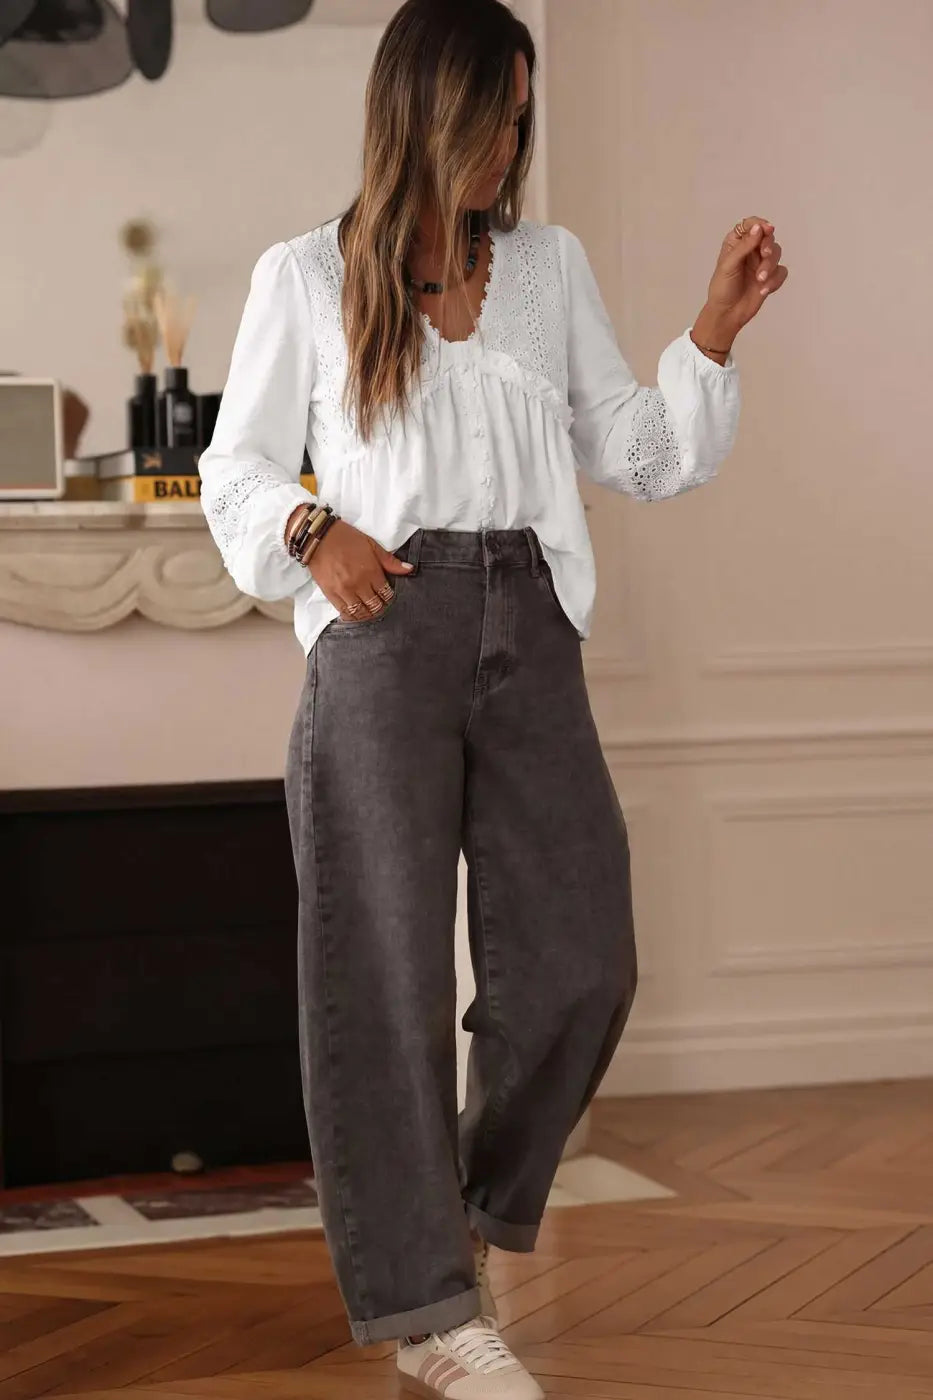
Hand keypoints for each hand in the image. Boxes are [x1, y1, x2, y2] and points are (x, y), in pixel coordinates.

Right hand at [284, 509, 413, 619]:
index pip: (386, 594)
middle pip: (375, 606)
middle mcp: (358, 584)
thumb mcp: (371, 545)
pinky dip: (352, 616)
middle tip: (381, 606)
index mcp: (371, 572)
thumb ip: (390, 561)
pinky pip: (345, 612)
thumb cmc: (346, 538)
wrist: (318, 537)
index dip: (389, 598)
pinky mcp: (331, 595)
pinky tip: (356, 615)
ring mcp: (344, 591)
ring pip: (361, 613)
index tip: (388, 597)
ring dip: (368, 614)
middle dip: (380, 608)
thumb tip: (410, 569)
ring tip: (370, 612)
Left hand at [704, 215, 788, 334]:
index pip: (751, 225)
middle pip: (768, 237)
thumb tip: (758, 228)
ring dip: (770, 266)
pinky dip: (774, 280)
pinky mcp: (770, 277)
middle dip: (768, 246)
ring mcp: (761, 263)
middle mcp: (751, 250)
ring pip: (776, 253)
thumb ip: (744, 246)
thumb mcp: (728, 265)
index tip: (767, 229)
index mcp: (737, 243)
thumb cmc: (722, 288)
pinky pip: (781, 272)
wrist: (727, 314)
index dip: (760, 224)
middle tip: (764, 255)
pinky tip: (763, 289)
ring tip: (759, 280)